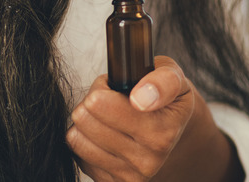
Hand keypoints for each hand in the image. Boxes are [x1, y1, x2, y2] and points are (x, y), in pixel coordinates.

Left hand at [67, 56, 195, 180]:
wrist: (172, 134)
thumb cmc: (165, 99)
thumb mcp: (173, 76)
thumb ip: (162, 81)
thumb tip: (141, 98)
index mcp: (162, 133)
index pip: (99, 103)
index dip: (102, 88)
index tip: (120, 90)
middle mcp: (147, 160)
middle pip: (83, 116)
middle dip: (92, 101)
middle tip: (111, 99)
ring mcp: (129, 175)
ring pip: (76, 137)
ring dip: (87, 121)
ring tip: (107, 116)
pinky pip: (76, 152)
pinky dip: (85, 140)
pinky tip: (104, 134)